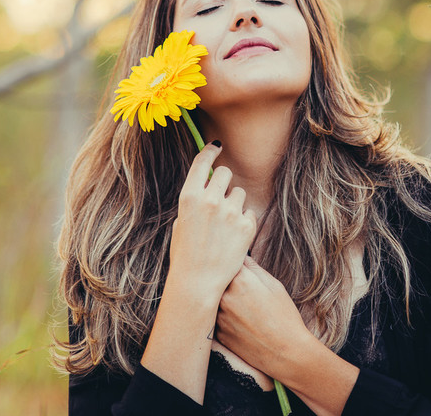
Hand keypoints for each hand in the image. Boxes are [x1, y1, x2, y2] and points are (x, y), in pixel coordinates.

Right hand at [167, 142, 256, 302]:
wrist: (198, 282)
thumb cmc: (185, 253)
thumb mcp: (181, 221)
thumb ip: (195, 200)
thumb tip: (207, 183)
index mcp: (190, 196)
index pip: (202, 162)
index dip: (210, 151)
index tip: (216, 147)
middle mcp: (210, 199)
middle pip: (225, 173)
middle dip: (223, 182)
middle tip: (220, 197)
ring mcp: (230, 212)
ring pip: (239, 193)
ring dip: (234, 203)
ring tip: (224, 225)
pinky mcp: (246, 225)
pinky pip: (249, 212)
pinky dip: (243, 221)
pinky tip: (233, 237)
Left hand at [215, 256, 310, 378]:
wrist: (286, 353)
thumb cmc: (284, 317)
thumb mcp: (274, 286)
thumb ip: (254, 269)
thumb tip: (241, 258)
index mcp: (240, 281)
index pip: (225, 262)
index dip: (229, 262)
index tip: (233, 263)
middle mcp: (224, 297)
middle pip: (214, 280)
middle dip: (221, 279)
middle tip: (237, 285)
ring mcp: (218, 317)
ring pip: (211, 300)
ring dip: (218, 298)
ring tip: (238, 304)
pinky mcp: (217, 334)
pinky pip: (213, 318)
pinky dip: (220, 316)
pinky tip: (237, 320)